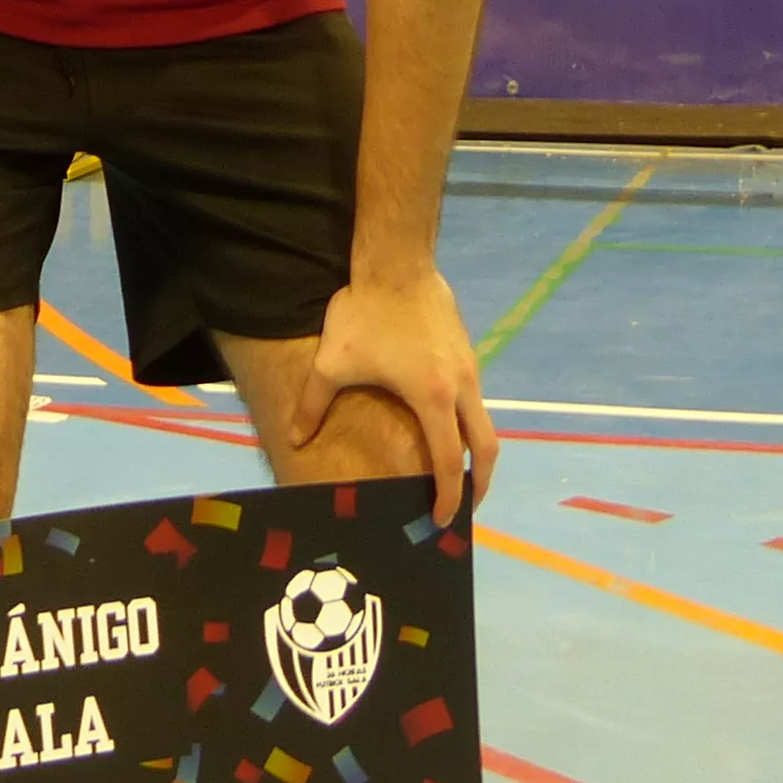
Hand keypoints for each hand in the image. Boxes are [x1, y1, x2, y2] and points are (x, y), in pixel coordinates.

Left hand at [292, 264, 498, 522]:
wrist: (396, 262)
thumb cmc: (363, 314)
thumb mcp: (332, 363)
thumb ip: (312, 405)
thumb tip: (295, 439)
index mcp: (432, 398)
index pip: (450, 461)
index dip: (450, 495)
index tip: (444, 520)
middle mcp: (460, 387)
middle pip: (487, 447)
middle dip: (480, 482)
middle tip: (465, 507)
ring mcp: (468, 368)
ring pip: (484, 421)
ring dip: (476, 451)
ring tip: (458, 472)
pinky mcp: (466, 351)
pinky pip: (474, 398)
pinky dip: (468, 422)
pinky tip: (445, 426)